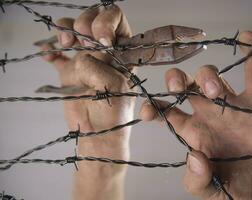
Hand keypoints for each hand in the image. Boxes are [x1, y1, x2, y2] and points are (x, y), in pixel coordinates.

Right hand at [38, 5, 133, 199]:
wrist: (97, 135)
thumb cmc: (113, 115)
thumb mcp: (114, 87)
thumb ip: (98, 68)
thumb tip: (80, 59)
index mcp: (123, 53)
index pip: (117, 22)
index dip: (107, 22)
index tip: (100, 38)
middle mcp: (105, 53)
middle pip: (93, 21)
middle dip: (85, 23)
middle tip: (81, 38)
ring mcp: (87, 60)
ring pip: (74, 32)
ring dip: (66, 30)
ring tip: (64, 41)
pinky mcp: (69, 71)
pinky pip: (58, 54)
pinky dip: (51, 50)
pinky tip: (47, 54)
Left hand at [139, 31, 251, 198]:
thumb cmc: (241, 188)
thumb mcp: (211, 190)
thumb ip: (196, 180)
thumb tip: (194, 156)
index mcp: (192, 132)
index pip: (166, 112)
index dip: (153, 106)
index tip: (148, 109)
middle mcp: (208, 114)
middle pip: (184, 86)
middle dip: (175, 79)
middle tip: (177, 86)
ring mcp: (231, 104)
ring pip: (211, 76)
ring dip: (209, 76)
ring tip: (217, 93)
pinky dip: (250, 54)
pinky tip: (245, 38)